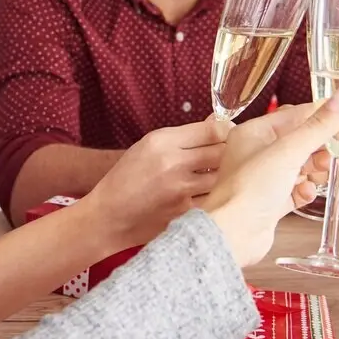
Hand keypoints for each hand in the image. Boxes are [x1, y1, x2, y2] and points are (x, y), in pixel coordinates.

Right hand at [81, 118, 231, 250]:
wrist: (110, 216)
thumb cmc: (128, 177)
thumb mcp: (150, 146)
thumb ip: (186, 136)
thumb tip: (219, 123)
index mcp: (163, 142)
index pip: (213, 130)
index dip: (226, 131)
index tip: (226, 135)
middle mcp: (174, 164)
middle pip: (223, 152)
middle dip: (229, 152)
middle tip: (225, 156)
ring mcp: (181, 191)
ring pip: (223, 177)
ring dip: (224, 176)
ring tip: (217, 176)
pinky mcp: (186, 214)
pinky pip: (214, 199)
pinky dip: (216, 196)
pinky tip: (209, 196)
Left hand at [203, 91, 338, 265]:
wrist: (234, 235)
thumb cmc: (250, 189)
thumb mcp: (289, 151)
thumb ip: (318, 126)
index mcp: (254, 133)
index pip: (296, 115)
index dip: (325, 114)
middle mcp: (257, 153)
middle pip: (302, 141)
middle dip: (327, 144)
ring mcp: (264, 179)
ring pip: (302, 166)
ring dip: (317, 168)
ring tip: (322, 172)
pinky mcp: (271, 202)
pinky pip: (296, 189)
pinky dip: (305, 190)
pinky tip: (305, 193)